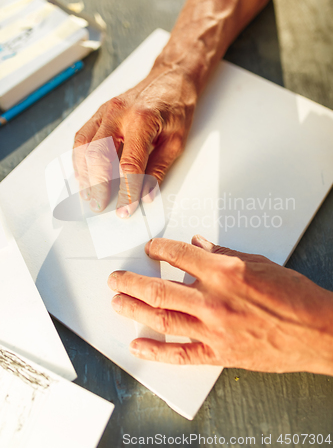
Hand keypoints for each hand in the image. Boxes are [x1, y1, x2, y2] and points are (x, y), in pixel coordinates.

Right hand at [73, 63, 196, 215]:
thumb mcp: (176, 140)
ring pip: (84, 147)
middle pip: (99, 155)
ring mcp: (105, 110)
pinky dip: (80, 160)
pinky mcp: (99, 112)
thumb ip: (158, 169)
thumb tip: (145, 194)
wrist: (170, 77)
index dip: (126, 190)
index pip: (130, 164)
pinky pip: (82, 138)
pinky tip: (83, 175)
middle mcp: (119, 113)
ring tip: (89, 196)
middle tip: (101, 206)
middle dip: (98, 186)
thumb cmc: (176, 105)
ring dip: (84, 175)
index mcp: (143, 120)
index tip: (126, 209)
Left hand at [108, 236, 332, 374]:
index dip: (158, 249)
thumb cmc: (293, 295)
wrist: (317, 330)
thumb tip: (198, 243)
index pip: (178, 254)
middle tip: (116, 278)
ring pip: (162, 318)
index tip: (150, 249)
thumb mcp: (258, 263)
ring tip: (117, 302)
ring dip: (134, 310)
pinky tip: (138, 344)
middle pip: (158, 289)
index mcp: (224, 272)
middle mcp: (213, 300)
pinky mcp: (219, 354)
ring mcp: (214, 329)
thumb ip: (223, 253)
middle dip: (131, 281)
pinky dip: (156, 351)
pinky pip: (180, 354)